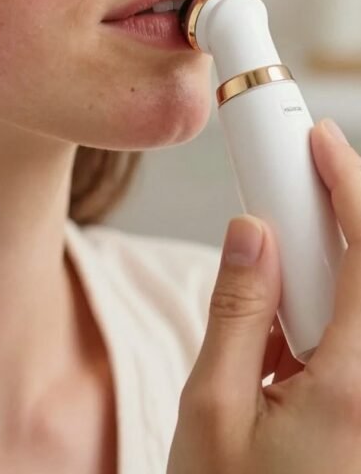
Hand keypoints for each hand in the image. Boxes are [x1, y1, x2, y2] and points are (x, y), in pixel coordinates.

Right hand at [167, 118, 360, 473]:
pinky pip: (357, 354)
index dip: (347, 181)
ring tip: (268, 349)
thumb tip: (251, 232)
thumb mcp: (210, 417)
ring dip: (323, 300)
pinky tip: (285, 377)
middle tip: (276, 237)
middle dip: (328, 241)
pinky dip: (327, 340)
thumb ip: (235, 311)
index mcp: (358, 388)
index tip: (318, 140)